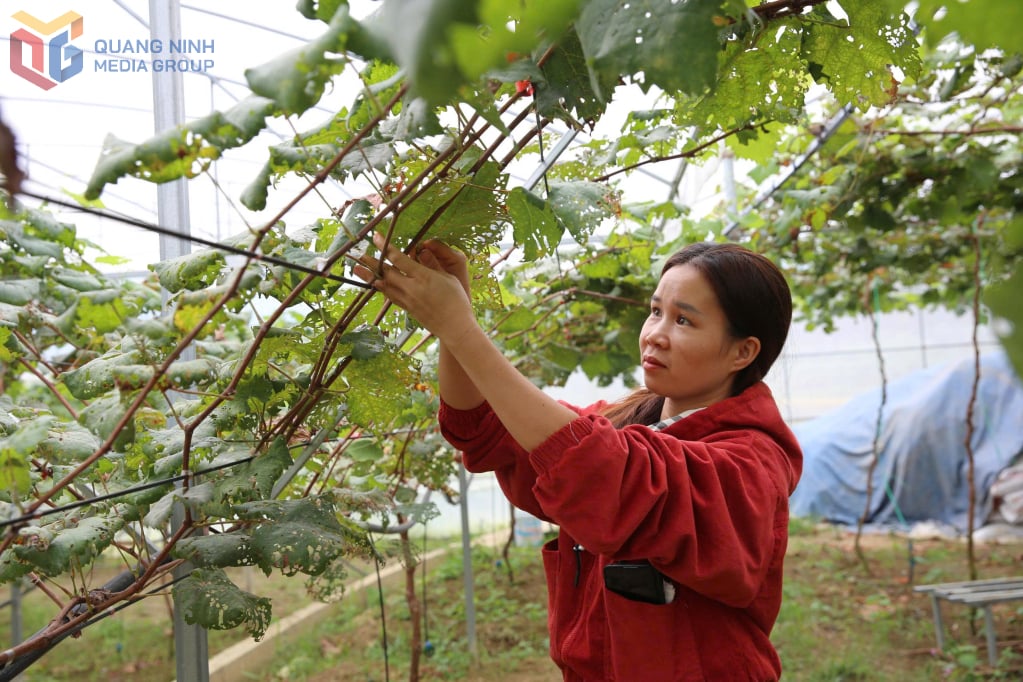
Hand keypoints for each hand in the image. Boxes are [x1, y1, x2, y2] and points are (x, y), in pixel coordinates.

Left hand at [353, 234, 477, 342]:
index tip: (376, 236)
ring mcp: (408, 300)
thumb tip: (421, 250)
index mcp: (423, 276)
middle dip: (371, 262)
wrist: (455, 327)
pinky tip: (375, 285)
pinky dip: (381, 289)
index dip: (386, 246)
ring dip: (370, 276)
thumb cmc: (457, 300)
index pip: (398, 258)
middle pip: (386, 272)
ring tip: (357, 269)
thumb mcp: (448, 277)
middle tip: (358, 254)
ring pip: (384, 285)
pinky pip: (390, 296)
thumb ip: (432, 264)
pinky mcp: (407, 309)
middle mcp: (411, 288)